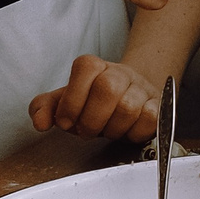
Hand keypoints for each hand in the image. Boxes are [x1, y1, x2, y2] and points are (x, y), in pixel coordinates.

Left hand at [30, 54, 157, 142]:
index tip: (66, 121)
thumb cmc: (92, 101)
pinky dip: (134, 132)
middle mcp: (119, 72)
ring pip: (129, 107)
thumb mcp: (64, 101)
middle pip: (108, 88)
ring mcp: (141, 87)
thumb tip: (40, 122)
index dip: (72, 100)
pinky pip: (150, 118)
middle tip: (87, 131)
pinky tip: (126, 131)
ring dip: (112, 129)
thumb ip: (45, 108)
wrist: (128, 97)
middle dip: (92, 120)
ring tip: (107, 130)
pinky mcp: (159, 104)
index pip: (85, 70)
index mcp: (93, 67)